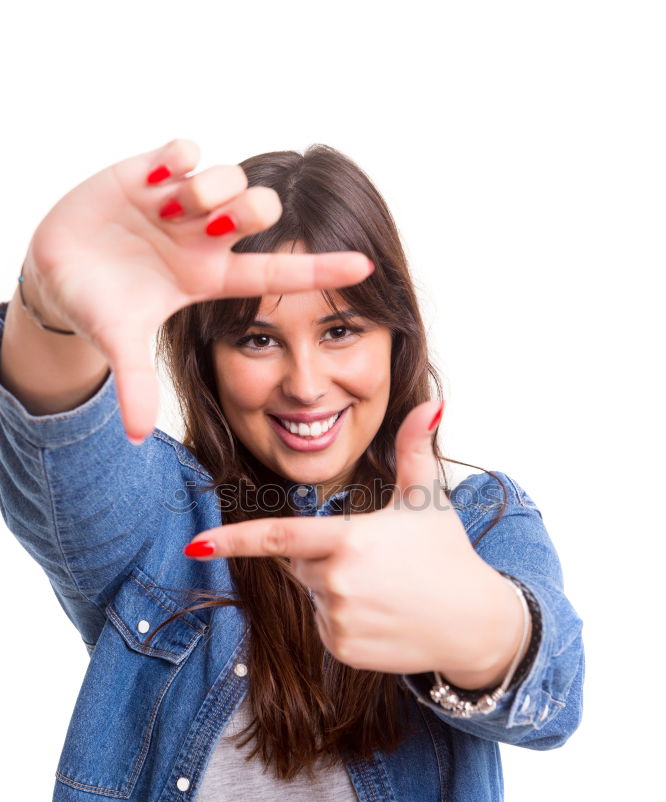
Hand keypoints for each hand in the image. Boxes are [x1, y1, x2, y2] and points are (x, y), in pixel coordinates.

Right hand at [22, 138, 372, 439]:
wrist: (56, 270)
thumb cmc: (101, 306)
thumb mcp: (119, 342)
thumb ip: (134, 383)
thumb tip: (135, 437)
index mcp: (209, 279)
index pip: (276, 275)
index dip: (320, 270)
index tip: (366, 266)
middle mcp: (204, 238)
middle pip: (259, 212)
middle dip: (249, 210)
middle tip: (208, 224)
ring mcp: (179, 203)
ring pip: (226, 177)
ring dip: (208, 188)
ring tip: (170, 205)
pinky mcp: (149, 171)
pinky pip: (185, 149)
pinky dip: (179, 157)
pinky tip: (158, 178)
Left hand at [183, 401, 519, 679]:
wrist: (476, 625)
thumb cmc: (449, 555)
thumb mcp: (429, 500)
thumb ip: (415, 449)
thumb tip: (430, 402)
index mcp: (349, 541)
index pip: (278, 538)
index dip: (232, 541)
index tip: (196, 546)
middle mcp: (337, 583)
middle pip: (299, 563)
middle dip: (322, 555)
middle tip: (373, 558)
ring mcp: (337, 620)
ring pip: (312, 595)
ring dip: (335, 588)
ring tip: (385, 589)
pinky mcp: (341, 650)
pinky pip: (324, 626)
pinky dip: (343, 619)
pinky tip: (382, 615)